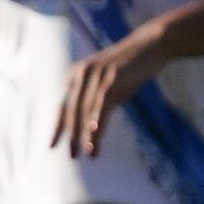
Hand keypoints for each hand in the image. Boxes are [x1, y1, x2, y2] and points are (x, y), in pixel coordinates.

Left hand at [53, 25, 167, 157]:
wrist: (151, 45)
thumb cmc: (130, 68)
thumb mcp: (109, 86)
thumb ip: (96, 102)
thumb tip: (90, 127)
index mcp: (76, 76)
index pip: (63, 106)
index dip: (58, 128)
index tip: (52, 147)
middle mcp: (82, 74)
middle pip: (72, 110)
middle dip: (72, 136)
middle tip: (73, 157)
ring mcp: (96, 74)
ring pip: (87, 109)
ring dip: (87, 133)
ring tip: (88, 153)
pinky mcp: (112, 76)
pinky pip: (102, 100)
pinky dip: (98, 116)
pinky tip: (95, 131)